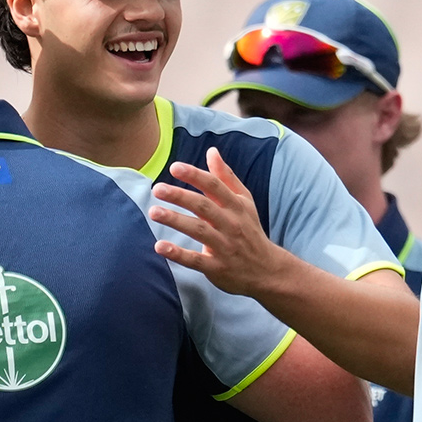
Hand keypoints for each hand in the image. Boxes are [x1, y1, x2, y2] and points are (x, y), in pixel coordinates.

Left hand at [149, 147, 281, 296]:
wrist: (267, 270)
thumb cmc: (250, 230)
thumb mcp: (244, 202)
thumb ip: (226, 177)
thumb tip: (211, 151)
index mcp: (236, 206)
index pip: (215, 186)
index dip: (195, 175)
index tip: (175, 167)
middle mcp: (231, 224)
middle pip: (203, 206)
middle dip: (180, 196)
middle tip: (158, 188)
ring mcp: (224, 246)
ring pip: (198, 230)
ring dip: (175, 220)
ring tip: (153, 212)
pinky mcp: (217, 267)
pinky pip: (196, 260)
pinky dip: (178, 254)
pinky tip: (160, 246)